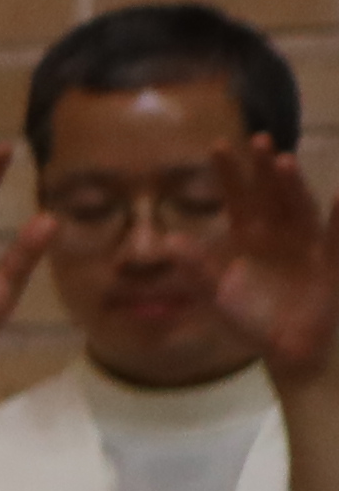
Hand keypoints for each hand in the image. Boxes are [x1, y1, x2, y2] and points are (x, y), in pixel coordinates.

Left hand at [216, 142, 337, 390]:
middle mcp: (279, 233)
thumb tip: (168, 242)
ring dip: (293, 186)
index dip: (230, 173)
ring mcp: (306, 245)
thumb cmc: (251, 320)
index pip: (239, 198)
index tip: (218, 145)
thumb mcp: (217, 296)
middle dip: (264, 168)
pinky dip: (338, 220)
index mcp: (250, 236)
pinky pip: (335, 240)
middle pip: (271, 194)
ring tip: (284, 161)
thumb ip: (195, 270)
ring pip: (299, 208)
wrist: (287, 351)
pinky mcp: (330, 264)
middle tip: (258, 139)